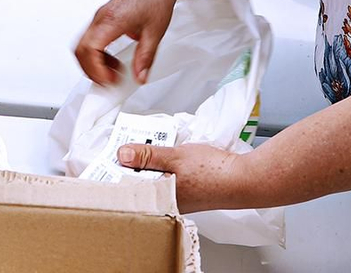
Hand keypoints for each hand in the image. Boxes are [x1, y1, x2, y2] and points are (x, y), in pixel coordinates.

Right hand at [74, 0, 178, 84]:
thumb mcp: (155, 33)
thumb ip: (145, 58)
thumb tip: (139, 77)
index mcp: (111, 20)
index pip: (90, 48)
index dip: (96, 69)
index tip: (109, 81)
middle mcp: (101, 18)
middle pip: (80, 49)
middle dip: (90, 70)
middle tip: (107, 82)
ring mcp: (99, 18)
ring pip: (82, 45)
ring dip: (93, 63)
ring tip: (112, 73)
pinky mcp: (102, 19)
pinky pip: (90, 39)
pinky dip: (96, 54)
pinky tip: (112, 61)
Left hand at [115, 142, 242, 213]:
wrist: (242, 180)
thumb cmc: (213, 173)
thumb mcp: (175, 157)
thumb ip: (147, 156)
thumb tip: (122, 154)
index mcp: (160, 200)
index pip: (129, 189)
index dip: (118, 172)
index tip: (108, 158)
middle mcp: (166, 204)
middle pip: (139, 183)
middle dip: (131, 166)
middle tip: (126, 148)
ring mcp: (175, 199)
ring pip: (152, 180)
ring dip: (146, 165)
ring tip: (143, 149)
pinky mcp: (184, 193)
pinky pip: (164, 179)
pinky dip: (160, 168)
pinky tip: (162, 157)